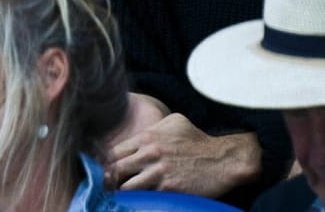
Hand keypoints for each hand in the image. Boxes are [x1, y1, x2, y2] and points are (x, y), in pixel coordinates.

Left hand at [106, 113, 261, 195]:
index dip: (104, 162)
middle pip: (114, 170)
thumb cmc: (197, 140)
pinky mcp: (167, 189)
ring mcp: (157, 173)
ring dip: (121, 193)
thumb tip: (137, 136)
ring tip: (117, 198)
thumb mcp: (173, 123)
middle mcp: (149, 154)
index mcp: (147, 137)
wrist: (222, 160)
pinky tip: (134, 202)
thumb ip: (152, 129)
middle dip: (107, 180)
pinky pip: (144, 198)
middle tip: (104, 187)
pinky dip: (137, 201)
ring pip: (125, 187)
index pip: (113, 151)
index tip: (102, 170)